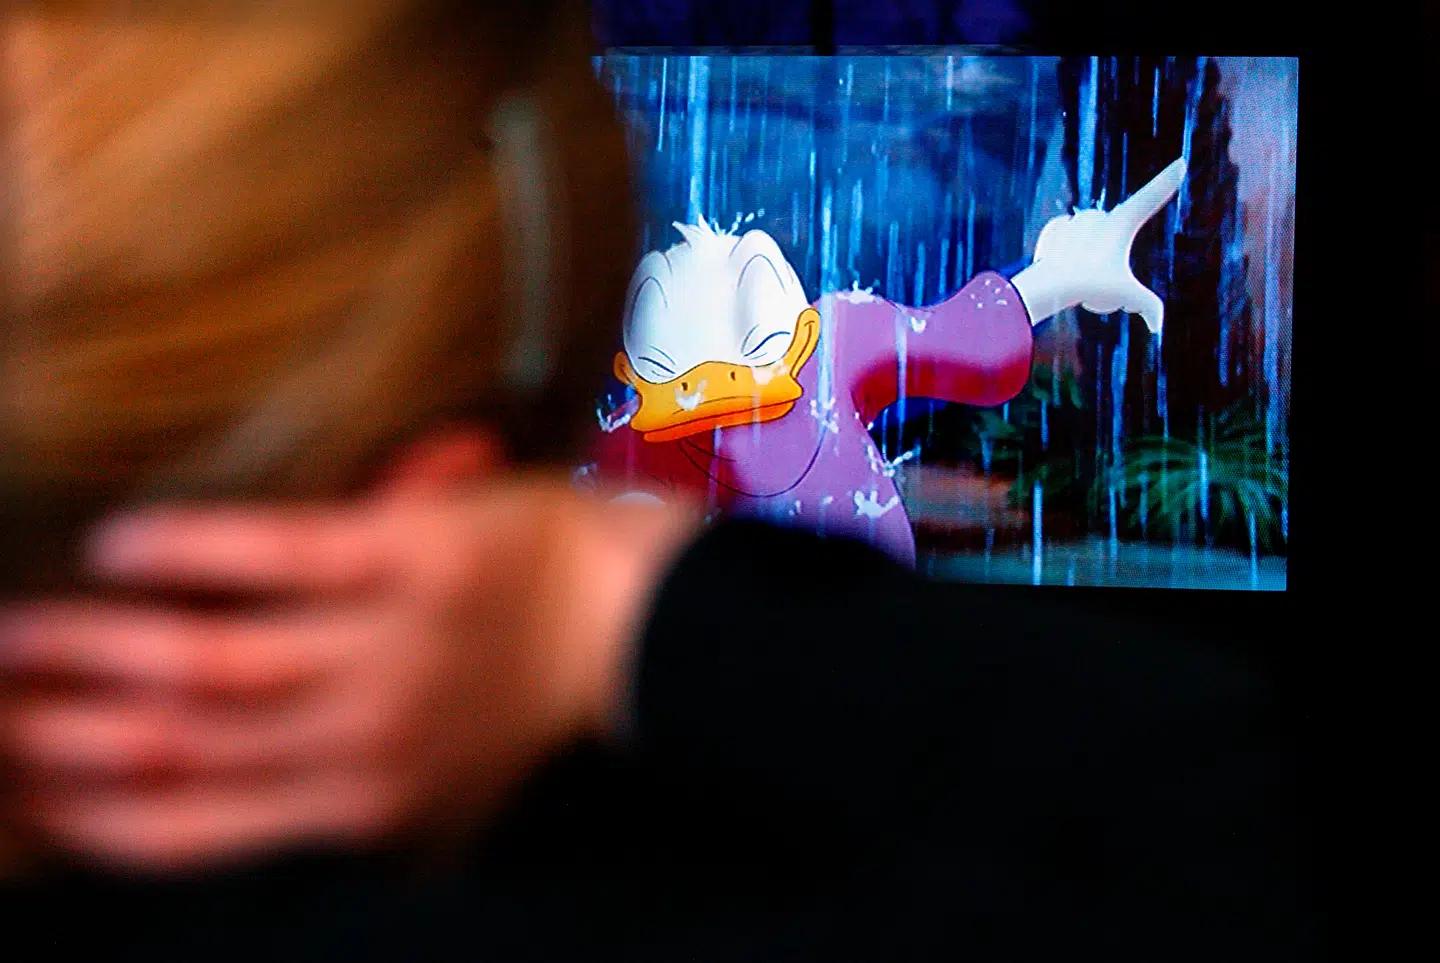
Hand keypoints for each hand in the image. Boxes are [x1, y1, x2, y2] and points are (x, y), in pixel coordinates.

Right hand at [0, 478, 698, 871]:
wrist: (628, 621)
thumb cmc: (515, 697)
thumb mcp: (425, 777)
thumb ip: (319, 787)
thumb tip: (203, 803)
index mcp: (354, 807)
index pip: (183, 832)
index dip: (75, 818)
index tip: (7, 794)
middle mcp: (357, 743)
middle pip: (169, 750)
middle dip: (46, 734)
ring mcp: (382, 648)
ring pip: (202, 661)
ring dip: (85, 648)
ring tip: (9, 629)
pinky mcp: (407, 557)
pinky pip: (272, 555)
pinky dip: (185, 553)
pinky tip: (117, 543)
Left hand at [1012, 158, 1185, 332]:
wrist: (1050, 284)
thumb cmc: (1090, 287)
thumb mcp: (1126, 295)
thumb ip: (1149, 308)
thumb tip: (1157, 328)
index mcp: (1122, 222)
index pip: (1150, 198)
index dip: (1166, 181)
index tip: (1180, 162)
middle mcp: (1100, 214)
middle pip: (1114, 238)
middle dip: (1109, 258)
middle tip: (1097, 278)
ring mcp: (1077, 219)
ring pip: (1090, 240)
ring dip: (1088, 257)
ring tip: (1080, 275)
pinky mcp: (1056, 228)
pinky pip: (1067, 241)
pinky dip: (1066, 255)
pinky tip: (1061, 268)